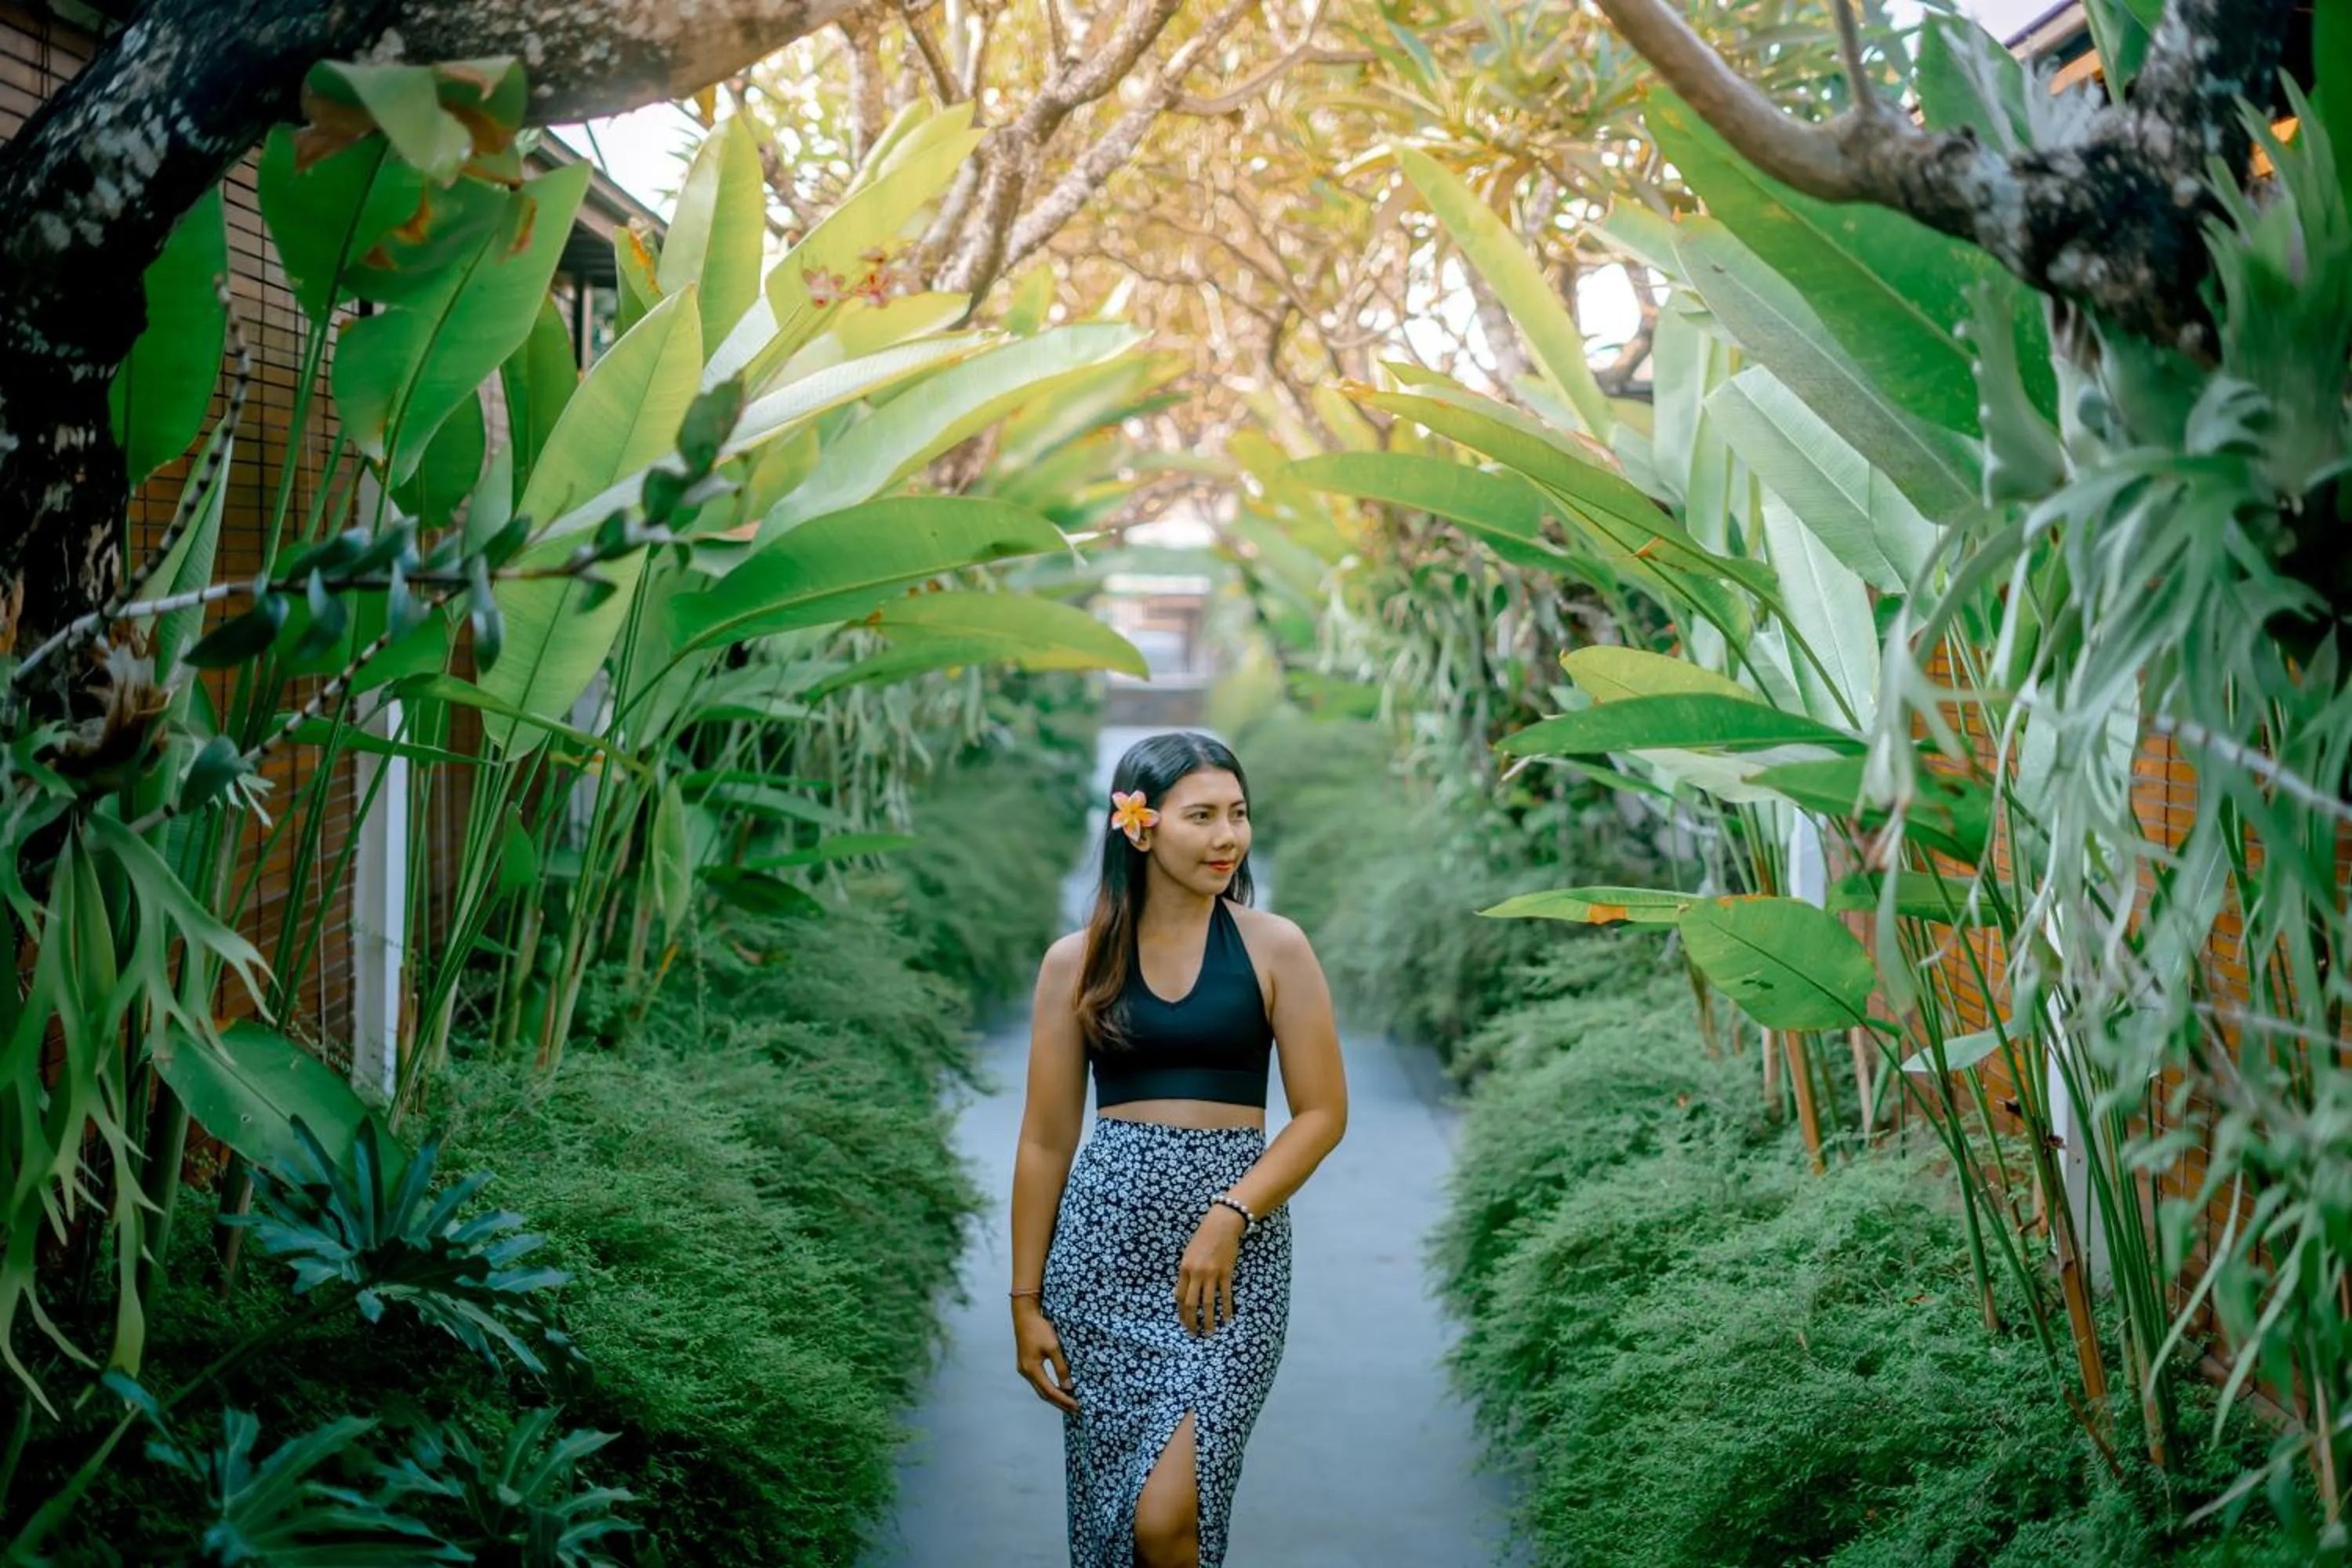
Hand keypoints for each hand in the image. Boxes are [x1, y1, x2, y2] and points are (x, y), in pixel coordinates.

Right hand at [1012, 1300, 1076, 1413]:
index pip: (1049, 1391)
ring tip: (1068, 1402)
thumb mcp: (1053, 1347)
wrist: (1025, 1314)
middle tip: (1074, 1410)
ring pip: (1040, 1388)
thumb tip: (1068, 1387)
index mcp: (1031, 1369)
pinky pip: (1038, 1381)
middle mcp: (1026, 1372)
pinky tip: (1057, 1388)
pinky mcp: (1026, 1363)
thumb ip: (1061, 1368)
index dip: (1063, 1400)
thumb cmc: (1039, 1328)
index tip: (1076, 1406)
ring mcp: (1024, 1368)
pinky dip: (1049, 1387)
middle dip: (1059, 1402)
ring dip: (1054, 1396)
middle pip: (1043, 1393)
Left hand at [1176, 1205, 1244, 1337]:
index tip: (1183, 1322)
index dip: (1181, 1312)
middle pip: (1191, 1303)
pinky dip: (1226, 1309)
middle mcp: (1196, 1273)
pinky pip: (1225, 1295)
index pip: (1179, 1296)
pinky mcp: (1226, 1273)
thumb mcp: (1188, 1253)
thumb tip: (1183, 1291)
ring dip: (1208, 1320)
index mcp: (1184, 1268)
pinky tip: (1227, 1318)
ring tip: (1209, 1333)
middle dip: (1191, 1321)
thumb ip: (1185, 1272)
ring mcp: (1211, 1274)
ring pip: (1208, 1303)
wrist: (1221, 1225)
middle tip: (1193, 1334)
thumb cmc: (1203, 1238)